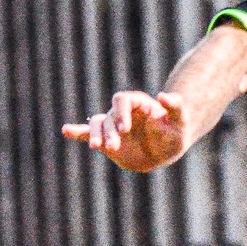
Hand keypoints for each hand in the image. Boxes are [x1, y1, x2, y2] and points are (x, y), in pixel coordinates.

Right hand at [61, 90, 188, 172]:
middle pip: (109, 115)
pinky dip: (78, 132)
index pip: (123, 101)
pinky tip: (66, 130)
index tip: (125, 128)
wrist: (166, 150)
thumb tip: (163, 96)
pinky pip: (89, 133)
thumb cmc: (175, 132)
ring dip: (96, 135)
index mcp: (138, 104)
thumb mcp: (180, 121)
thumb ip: (175, 107)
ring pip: (98, 124)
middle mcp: (122, 112)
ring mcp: (113, 126)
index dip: (121, 112)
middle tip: (114, 145)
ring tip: (97, 147)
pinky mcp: (107, 140)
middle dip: (110, 130)